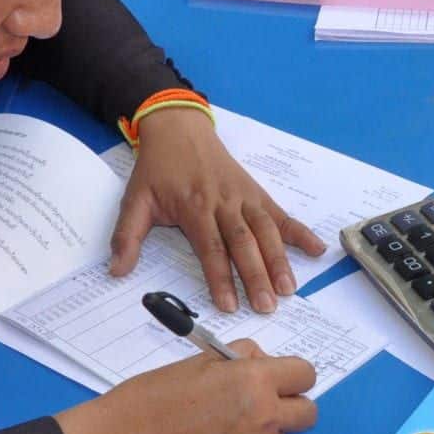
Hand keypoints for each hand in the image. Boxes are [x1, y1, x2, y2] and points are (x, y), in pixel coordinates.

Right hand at [55, 340, 317, 433]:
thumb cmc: (153, 396)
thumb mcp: (201, 360)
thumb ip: (242, 358)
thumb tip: (263, 362)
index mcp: (254, 382)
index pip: (306, 374)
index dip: (291, 372)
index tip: (276, 374)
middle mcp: (264, 419)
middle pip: (308, 412)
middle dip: (291, 402)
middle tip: (263, 396)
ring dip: (266, 424)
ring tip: (224, 417)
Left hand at [111, 106, 327, 312]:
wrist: (178, 128)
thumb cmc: (158, 168)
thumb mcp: (135, 199)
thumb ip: (127, 237)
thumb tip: (117, 271)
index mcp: (194, 206)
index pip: (211, 247)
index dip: (220, 277)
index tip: (229, 304)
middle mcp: (224, 202)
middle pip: (244, 243)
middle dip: (257, 276)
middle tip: (267, 305)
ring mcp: (244, 196)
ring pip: (266, 230)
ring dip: (280, 260)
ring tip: (289, 288)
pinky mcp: (257, 193)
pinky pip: (280, 214)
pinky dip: (299, 232)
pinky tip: (317, 249)